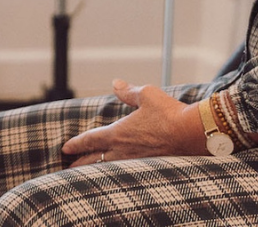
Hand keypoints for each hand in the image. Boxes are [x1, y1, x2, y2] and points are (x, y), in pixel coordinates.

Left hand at [61, 81, 206, 164]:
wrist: (192, 134)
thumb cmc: (169, 113)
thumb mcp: (146, 95)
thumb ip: (128, 92)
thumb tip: (116, 84)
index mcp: (118, 134)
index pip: (91, 140)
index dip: (76, 143)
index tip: (65, 148)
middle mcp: (124, 151)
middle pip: (95, 159)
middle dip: (81, 162)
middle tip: (69, 166)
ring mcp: (137, 162)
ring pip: (109, 168)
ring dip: (96, 169)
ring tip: (87, 173)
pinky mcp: (149, 167)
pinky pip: (126, 171)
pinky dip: (116, 172)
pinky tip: (117, 173)